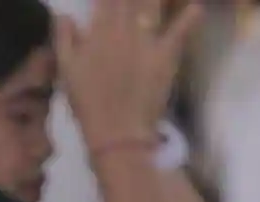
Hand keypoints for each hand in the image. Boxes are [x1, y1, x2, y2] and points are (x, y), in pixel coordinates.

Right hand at [55, 0, 201, 145]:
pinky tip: (195, 7)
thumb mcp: (66, 71)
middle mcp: (124, 28)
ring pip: (153, 5)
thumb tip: (64, 13)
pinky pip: (182, 29)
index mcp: (98, 31)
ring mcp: (148, 39)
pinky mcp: (167, 54)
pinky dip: (191, 16)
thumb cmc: (87, 103)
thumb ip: (65, 38)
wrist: (116, 130)